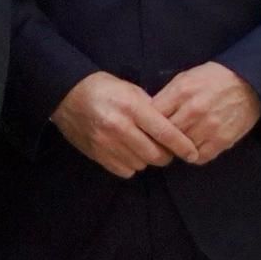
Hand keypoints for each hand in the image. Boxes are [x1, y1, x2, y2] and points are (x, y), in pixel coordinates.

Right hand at [59, 72, 194, 177]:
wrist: (67, 95)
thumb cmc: (104, 88)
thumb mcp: (131, 90)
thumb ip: (151, 109)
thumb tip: (171, 127)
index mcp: (132, 107)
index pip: (165, 132)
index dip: (182, 146)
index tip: (192, 153)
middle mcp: (120, 127)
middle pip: (155, 154)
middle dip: (166, 156)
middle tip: (167, 150)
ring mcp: (106, 143)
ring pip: (141, 164)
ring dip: (147, 160)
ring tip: (144, 148)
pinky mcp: (97, 154)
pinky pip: (124, 171)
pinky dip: (131, 165)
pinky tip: (129, 153)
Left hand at [150, 64, 260, 160]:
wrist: (249, 82)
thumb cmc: (213, 79)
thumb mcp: (185, 78)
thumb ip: (166, 96)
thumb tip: (149, 116)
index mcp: (181, 92)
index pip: (152, 116)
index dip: (147, 123)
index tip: (147, 127)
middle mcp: (193, 111)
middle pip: (164, 135)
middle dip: (160, 138)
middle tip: (160, 140)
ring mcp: (208, 127)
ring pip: (180, 149)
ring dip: (177, 148)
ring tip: (178, 143)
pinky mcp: (222, 140)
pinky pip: (199, 158)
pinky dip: (193, 155)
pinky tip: (194, 147)